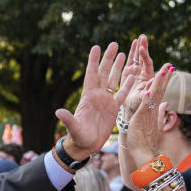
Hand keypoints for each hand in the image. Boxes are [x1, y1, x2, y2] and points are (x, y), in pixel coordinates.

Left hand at [55, 43, 135, 158]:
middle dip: (108, 58)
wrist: (85, 146)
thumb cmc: (78, 137)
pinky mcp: (113, 109)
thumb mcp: (73, 127)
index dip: (93, 61)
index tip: (96, 46)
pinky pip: (121, 95)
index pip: (91, 74)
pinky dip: (127, 86)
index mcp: (88, 96)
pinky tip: (132, 76)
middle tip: (113, 43)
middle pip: (103, 73)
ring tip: (123, 54)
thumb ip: (68, 119)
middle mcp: (97, 96)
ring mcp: (106, 101)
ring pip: (113, 80)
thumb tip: (58, 112)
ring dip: (117, 68)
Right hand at [120, 35, 155, 117]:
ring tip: (141, 37)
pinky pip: (131, 60)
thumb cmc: (137, 106)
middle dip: (144, 47)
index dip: (145, 56)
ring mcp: (136, 71)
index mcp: (148, 78)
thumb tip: (152, 82)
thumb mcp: (142, 100)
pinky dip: (133, 51)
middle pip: (144, 58)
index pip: (148, 64)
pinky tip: (134, 43)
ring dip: (140, 47)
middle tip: (144, 37)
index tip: (142, 49)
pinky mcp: (129, 72)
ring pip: (138, 57)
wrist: (131, 109)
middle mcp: (143, 73)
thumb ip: (147, 92)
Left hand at [127, 63, 174, 162]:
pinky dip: (148, 96)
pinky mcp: (141, 118)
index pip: (160, 92)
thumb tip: (166, 104)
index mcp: (154, 111)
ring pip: (155, 94)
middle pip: (160, 90)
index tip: (169, 70)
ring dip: (159, 81)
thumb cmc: (146, 141)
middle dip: (165, 77)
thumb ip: (160, 113)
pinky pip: (145, 105)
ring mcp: (148, 113)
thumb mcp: (154, 124)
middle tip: (170, 64)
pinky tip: (150, 87)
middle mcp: (153, 110)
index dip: (165, 81)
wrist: (144, 154)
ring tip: (164, 69)